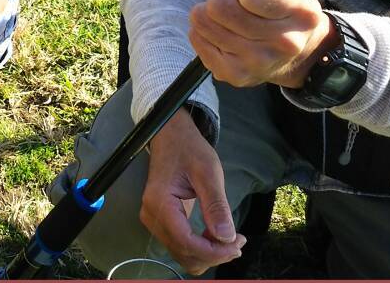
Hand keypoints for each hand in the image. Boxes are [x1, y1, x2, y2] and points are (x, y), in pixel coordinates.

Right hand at [140, 110, 244, 275]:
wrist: (170, 135)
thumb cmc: (189, 149)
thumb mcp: (208, 172)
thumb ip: (216, 205)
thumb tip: (226, 238)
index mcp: (160, 203)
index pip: (186, 242)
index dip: (213, 251)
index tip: (237, 244)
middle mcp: (151, 216)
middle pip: (183, 253)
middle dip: (213, 255)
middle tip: (238, 241)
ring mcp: (153, 220)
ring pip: (182, 254)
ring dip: (207, 254)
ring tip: (230, 240)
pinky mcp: (160, 221)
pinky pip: (180, 245)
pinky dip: (200, 248)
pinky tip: (216, 237)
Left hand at [188, 0, 334, 87]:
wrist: (300, 56)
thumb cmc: (286, 10)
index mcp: (299, 13)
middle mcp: (283, 42)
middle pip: (219, 7)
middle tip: (234, 1)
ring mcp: (258, 63)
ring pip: (203, 23)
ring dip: (208, 13)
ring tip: (228, 17)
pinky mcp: (235, 76)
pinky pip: (197, 40)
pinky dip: (203, 32)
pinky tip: (223, 32)